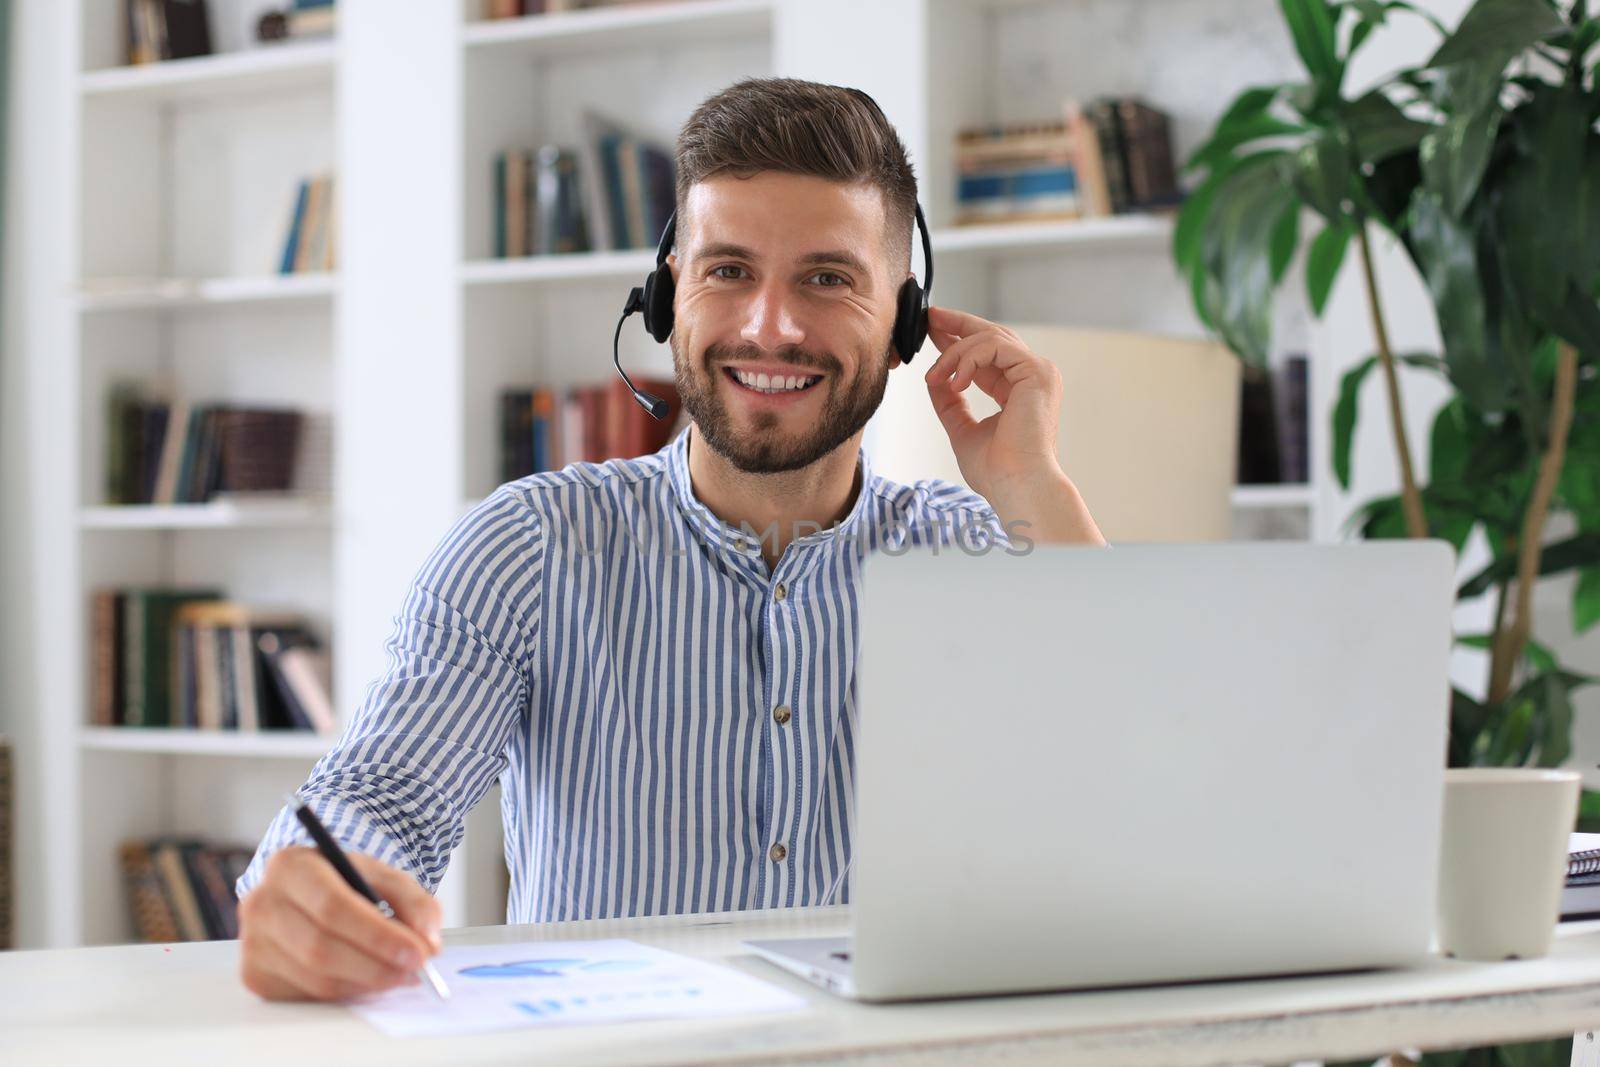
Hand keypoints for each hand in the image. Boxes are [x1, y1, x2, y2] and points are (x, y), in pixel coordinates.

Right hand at [238, 846, 441, 1001]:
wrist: (306, 892)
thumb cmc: (347, 882)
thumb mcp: (384, 877)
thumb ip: (415, 903)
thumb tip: (429, 941)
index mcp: (290, 865)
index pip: (332, 906)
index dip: (377, 935)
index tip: (416, 952)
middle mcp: (261, 902)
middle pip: (320, 947)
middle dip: (375, 965)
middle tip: (414, 971)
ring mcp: (253, 942)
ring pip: (315, 978)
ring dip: (365, 982)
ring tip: (399, 975)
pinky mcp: (255, 974)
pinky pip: (307, 994)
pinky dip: (346, 992)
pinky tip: (367, 978)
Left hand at [922, 306, 1065, 498]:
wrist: (1015, 485)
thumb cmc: (996, 470)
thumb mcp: (962, 429)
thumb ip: (950, 403)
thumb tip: (933, 380)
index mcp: (1018, 390)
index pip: (987, 354)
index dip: (958, 340)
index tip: (932, 331)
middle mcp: (1032, 377)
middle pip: (993, 335)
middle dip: (958, 324)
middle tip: (930, 318)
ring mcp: (1038, 372)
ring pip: (990, 338)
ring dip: (954, 352)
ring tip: (934, 376)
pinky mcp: (1037, 371)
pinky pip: (995, 346)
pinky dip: (968, 359)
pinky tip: (953, 381)